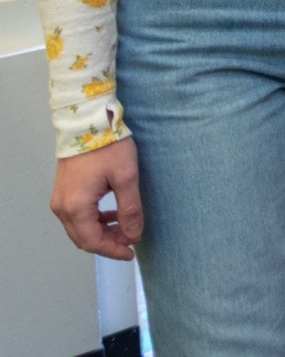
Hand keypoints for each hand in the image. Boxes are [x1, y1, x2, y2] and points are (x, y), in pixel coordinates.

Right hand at [51, 136, 142, 258]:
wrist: (87, 122)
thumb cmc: (107, 147)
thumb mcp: (126, 178)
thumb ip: (130, 209)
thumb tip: (133, 235)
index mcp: (76, 207)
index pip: (93, 241)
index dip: (112, 250)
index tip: (131, 253)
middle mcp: (62, 207)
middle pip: (83, 238)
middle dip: (108, 243)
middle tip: (131, 240)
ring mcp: (60, 199)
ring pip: (79, 228)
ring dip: (101, 232)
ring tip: (125, 227)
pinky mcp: (64, 191)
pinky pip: (77, 215)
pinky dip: (94, 220)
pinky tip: (112, 214)